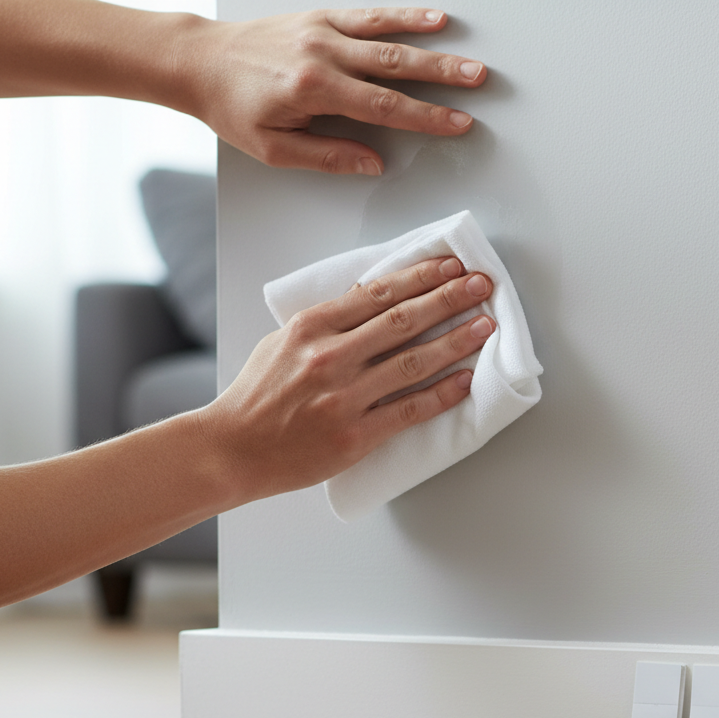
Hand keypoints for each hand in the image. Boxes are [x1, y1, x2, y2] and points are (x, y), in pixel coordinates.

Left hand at [178, 8, 486, 174]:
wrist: (198, 62)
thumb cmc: (233, 109)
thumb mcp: (274, 149)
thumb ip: (326, 157)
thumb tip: (373, 164)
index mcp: (313, 90)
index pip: (383, 107)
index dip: (425, 117)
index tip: (456, 123)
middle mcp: (322, 54)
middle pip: (394, 66)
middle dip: (441, 76)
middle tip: (477, 82)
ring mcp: (322, 30)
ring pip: (387, 36)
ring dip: (431, 44)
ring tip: (466, 54)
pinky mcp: (318, 17)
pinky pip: (368, 15)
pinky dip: (401, 15)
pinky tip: (430, 16)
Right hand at [206, 256, 493, 500]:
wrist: (233, 449)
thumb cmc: (256, 397)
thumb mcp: (281, 342)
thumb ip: (325, 322)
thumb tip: (369, 297)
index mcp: (311, 327)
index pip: (378, 293)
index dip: (420, 278)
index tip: (451, 267)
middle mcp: (330, 357)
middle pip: (403, 320)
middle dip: (449, 299)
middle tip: (482, 286)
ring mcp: (344, 398)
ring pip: (413, 363)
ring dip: (455, 342)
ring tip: (485, 328)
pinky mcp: (354, 435)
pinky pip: (409, 410)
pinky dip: (442, 394)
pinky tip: (465, 381)